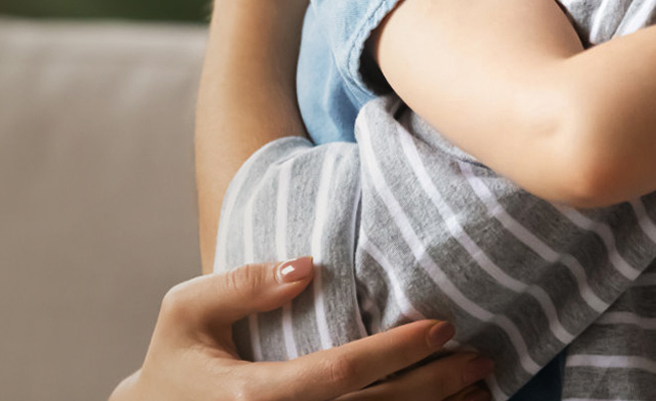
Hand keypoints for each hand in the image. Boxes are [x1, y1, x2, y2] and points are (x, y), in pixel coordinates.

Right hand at [110, 258, 493, 400]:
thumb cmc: (175, 360)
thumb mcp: (185, 309)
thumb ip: (241, 284)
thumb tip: (309, 267)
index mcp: (254, 396)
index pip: (341, 373)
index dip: (395, 352)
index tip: (440, 327)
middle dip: (434, 387)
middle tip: (480, 359)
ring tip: (479, 390)